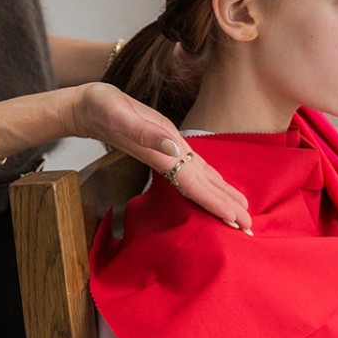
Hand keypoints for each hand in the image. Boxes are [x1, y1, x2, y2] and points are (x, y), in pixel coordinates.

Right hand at [67, 82, 251, 230]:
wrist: (86, 107)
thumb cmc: (101, 108)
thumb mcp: (119, 114)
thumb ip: (145, 133)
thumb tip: (174, 148)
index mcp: (161, 156)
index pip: (194, 185)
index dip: (215, 202)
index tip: (236, 220)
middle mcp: (168, 158)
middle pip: (201, 189)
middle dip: (225, 209)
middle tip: (250, 229)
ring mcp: (168, 152)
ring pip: (200, 180)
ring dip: (219, 197)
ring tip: (240, 214)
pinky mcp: (167, 142)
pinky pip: (193, 166)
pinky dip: (208, 179)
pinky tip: (218, 185)